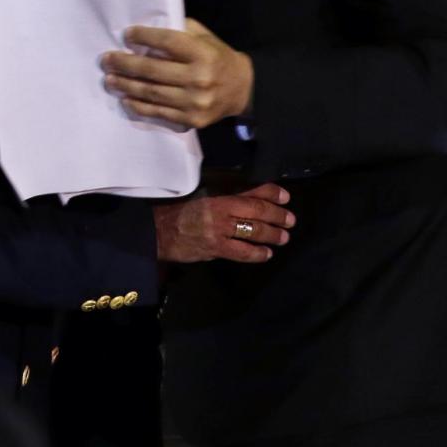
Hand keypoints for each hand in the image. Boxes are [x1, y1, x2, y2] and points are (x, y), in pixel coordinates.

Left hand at [102, 19, 253, 128]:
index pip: (167, 42)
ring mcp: (194, 102)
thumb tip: (147, 28)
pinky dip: (139, 106)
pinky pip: (158, 112)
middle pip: (153, 70)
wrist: (242, 90)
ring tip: (109, 79)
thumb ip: (180, 30)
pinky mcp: (191, 120)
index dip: (144, 37)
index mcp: (202, 53)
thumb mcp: (205, 37)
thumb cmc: (217, 57)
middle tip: (106, 60)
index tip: (126, 34)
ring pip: (152, 93)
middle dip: (125, 64)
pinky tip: (125, 98)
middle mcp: (199, 78)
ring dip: (126, 86)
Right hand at [154, 183, 293, 263]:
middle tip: (290, 220)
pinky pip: (241, 252)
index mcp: (217, 194)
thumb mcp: (200, 194)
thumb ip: (222, 194)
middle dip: (277, 216)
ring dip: (271, 235)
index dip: (271, 193)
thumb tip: (247, 194)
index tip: (285, 195)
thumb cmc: (177, 209)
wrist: (155, 230)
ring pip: (253, 232)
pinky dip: (256, 253)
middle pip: (256, 212)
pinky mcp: (215, 249)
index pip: (250, 192)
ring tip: (284, 237)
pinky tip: (266, 254)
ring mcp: (218, 231)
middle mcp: (220, 211)